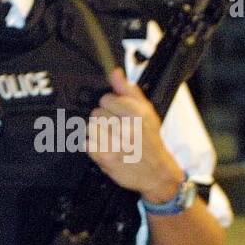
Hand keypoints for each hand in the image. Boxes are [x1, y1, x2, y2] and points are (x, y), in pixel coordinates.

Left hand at [88, 68, 184, 203]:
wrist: (156, 172)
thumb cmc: (150, 141)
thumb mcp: (147, 112)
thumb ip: (128, 91)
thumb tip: (115, 73)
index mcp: (137, 113)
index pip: (106, 99)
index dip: (111, 106)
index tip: (118, 114)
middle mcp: (126, 127)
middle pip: (96, 113)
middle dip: (105, 120)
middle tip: (117, 129)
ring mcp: (115, 143)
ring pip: (91, 127)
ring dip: (99, 133)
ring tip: (112, 139)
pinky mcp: (105, 158)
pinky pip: (87, 144)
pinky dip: (94, 147)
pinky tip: (108, 149)